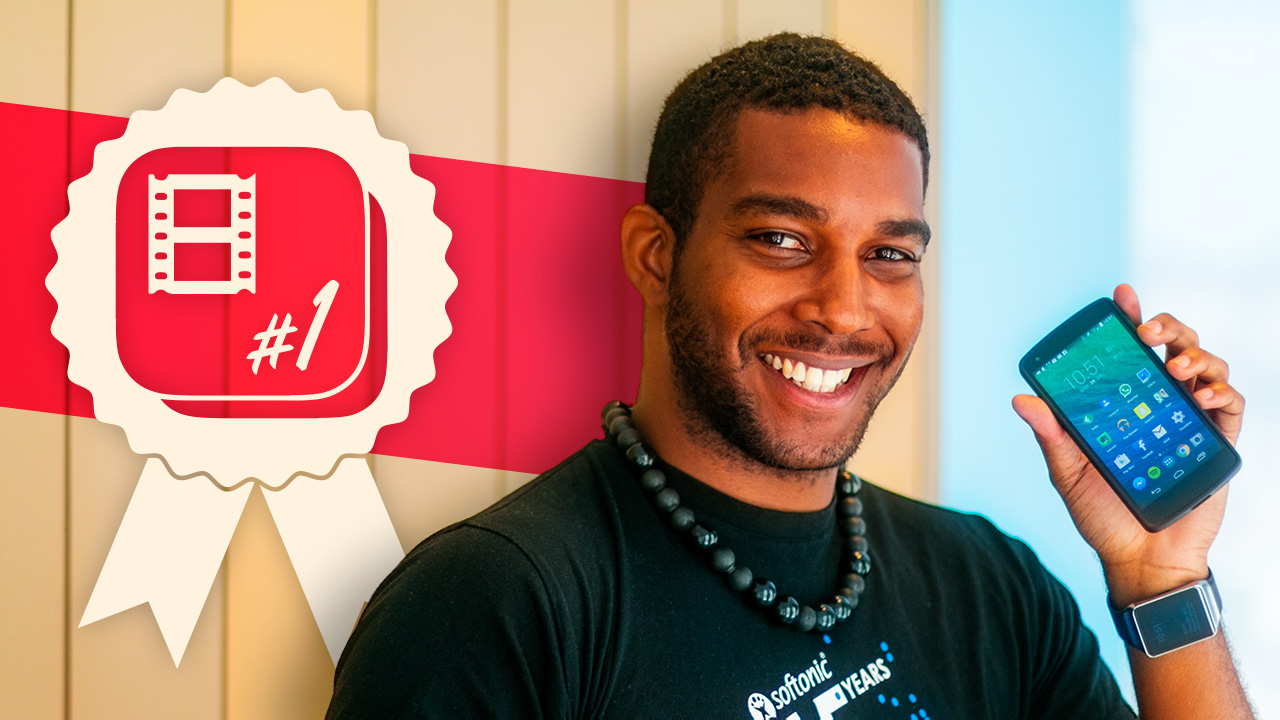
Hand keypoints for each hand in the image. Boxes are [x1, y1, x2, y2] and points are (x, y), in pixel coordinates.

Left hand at [1012, 284, 1244, 604]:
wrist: (1140, 561)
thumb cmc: (1102, 518)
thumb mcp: (1069, 474)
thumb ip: (1052, 437)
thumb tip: (1022, 400)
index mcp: (1125, 404)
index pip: (1129, 354)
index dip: (1130, 320)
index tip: (1121, 296)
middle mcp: (1160, 405)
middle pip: (1173, 348)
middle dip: (1167, 328)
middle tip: (1149, 332)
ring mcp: (1191, 421)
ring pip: (1206, 367)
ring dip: (1195, 355)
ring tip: (1176, 365)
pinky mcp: (1217, 444)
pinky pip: (1230, 406)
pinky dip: (1221, 392)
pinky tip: (1204, 394)